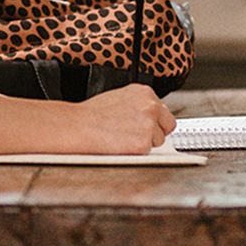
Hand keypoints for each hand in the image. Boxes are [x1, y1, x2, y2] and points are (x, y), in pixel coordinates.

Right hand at [62, 84, 177, 153]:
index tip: (141, 125)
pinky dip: (136, 152)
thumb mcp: (120, 98)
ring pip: (158, 141)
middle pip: (167, 125)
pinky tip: (121, 144)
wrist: (78, 126)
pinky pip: (148, 153)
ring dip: (144, 142)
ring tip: (122, 138)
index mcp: (145, 92)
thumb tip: (149, 115)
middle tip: (133, 134)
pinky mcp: (143, 144)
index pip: (163, 110)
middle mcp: (151, 106)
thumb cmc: (92, 114)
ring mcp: (149, 125)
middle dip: (155, 131)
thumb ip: (139, 105)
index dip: (153, 120)